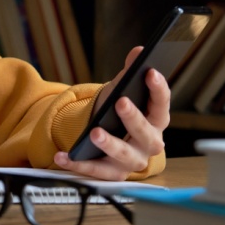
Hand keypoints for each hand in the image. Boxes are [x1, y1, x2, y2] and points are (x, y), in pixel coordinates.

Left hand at [53, 46, 168, 180]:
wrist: (108, 137)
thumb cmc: (118, 111)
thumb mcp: (121, 90)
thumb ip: (129, 73)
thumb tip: (138, 51)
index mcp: (155, 121)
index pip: (162, 106)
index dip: (159, 90)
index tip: (150, 72)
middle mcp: (148, 144)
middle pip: (146, 134)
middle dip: (134, 118)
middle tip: (121, 101)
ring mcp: (131, 161)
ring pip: (124, 156)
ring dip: (110, 144)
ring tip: (94, 132)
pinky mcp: (111, 173)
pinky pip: (95, 170)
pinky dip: (78, 164)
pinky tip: (62, 155)